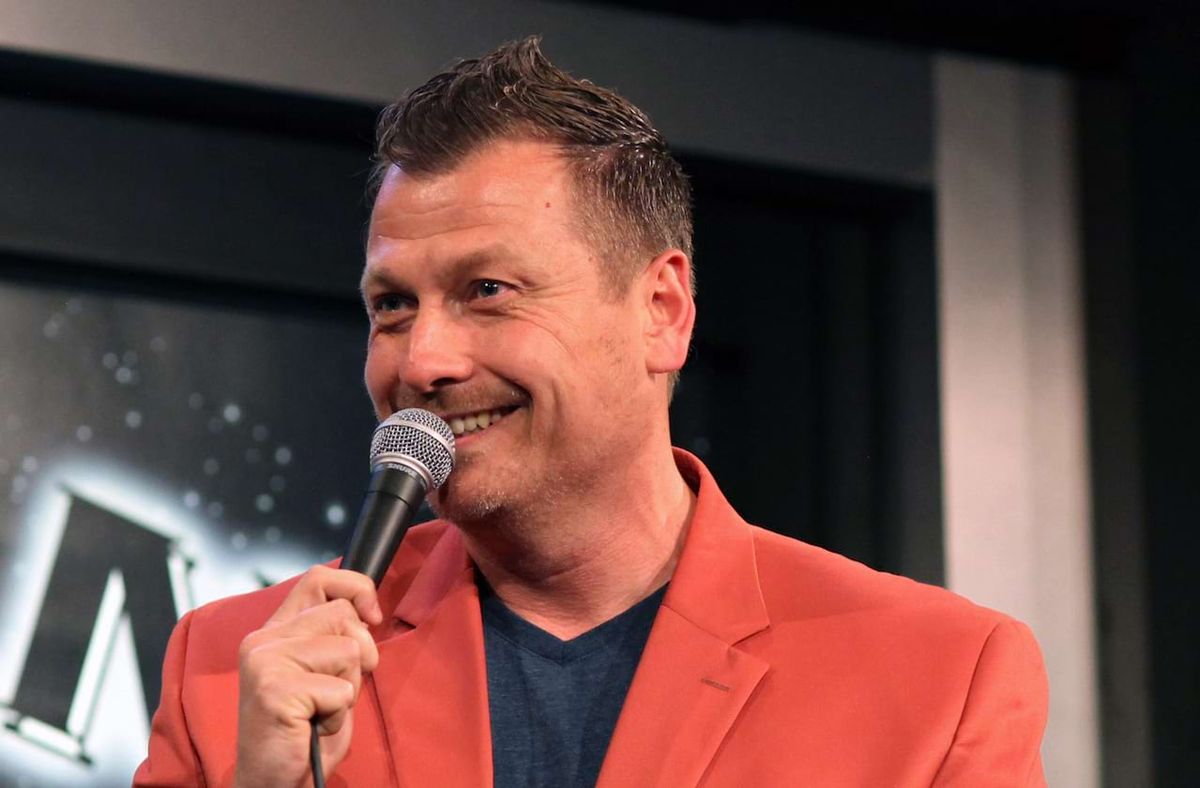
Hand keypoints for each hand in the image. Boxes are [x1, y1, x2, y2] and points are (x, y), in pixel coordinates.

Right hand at [233, 565, 382, 787]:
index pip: (319, 579)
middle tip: (334, 690)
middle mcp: (263, 640)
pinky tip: (313, 725)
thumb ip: (337, 635)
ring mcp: (265, 662)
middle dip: (358, 655)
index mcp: (275, 631)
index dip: (356, 588)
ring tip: (319, 709)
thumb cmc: (307, 729)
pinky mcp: (274, 689)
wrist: (277, 781)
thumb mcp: (327, 670)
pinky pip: (341, 689)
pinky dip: (338, 714)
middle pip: (343, 614)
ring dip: (347, 688)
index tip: (371, 616)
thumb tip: (368, 609)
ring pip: (347, 649)